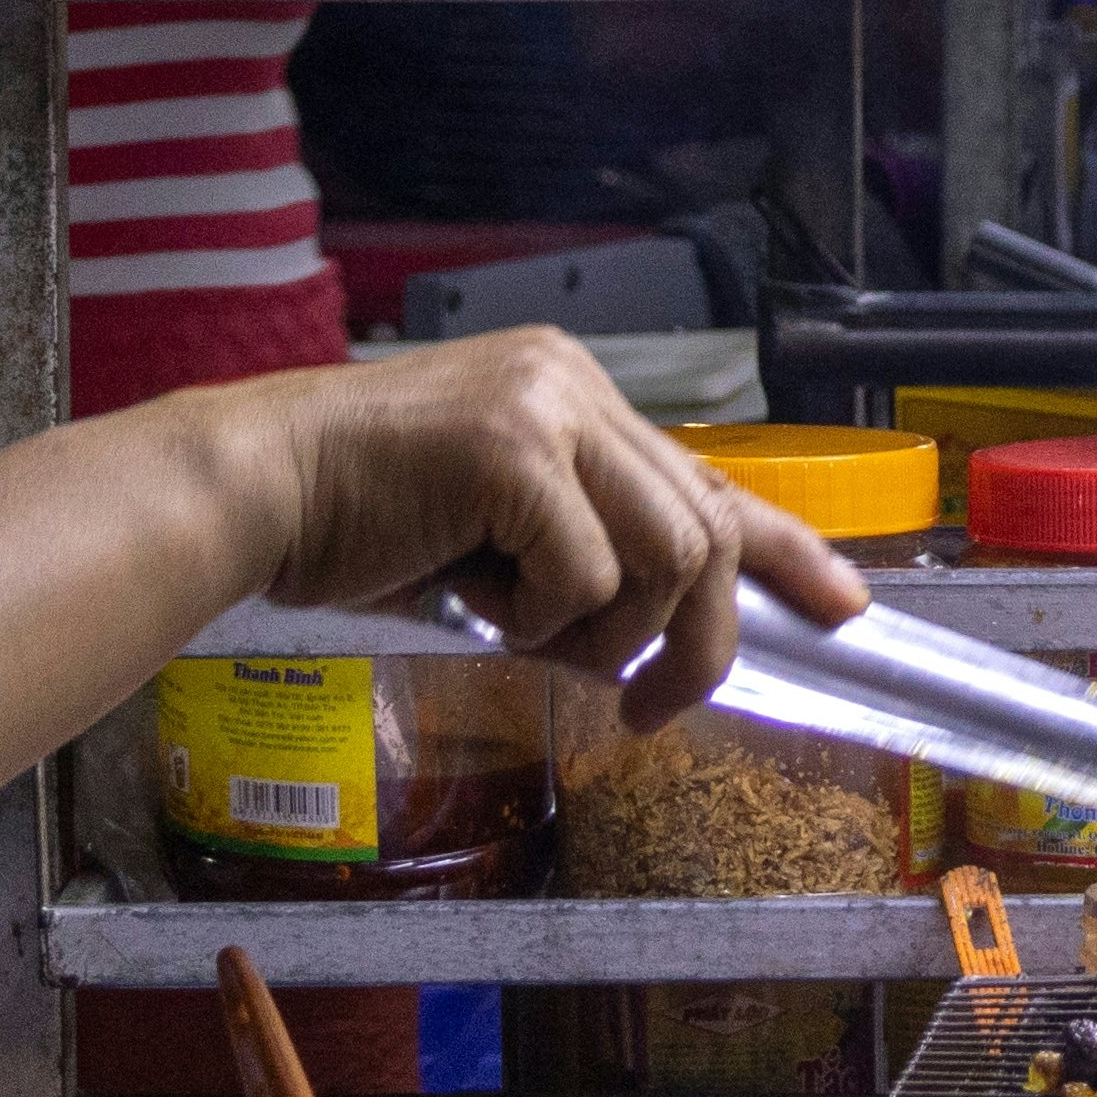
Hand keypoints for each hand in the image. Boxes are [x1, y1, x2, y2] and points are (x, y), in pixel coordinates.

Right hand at [243, 330, 869, 721]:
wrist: (252, 492)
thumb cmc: (356, 524)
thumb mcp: (493, 542)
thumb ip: (582, 564)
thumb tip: (657, 643)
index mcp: (574, 396)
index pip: (708, 476)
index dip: (787, 549)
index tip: (844, 606)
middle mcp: (574, 386)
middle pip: (706, 534)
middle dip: (697, 643)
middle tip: (644, 710)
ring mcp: (548, 408)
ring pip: (666, 556)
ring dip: (607, 635)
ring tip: (526, 634)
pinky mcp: (513, 449)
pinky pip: (586, 572)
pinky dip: (539, 618)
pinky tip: (473, 598)